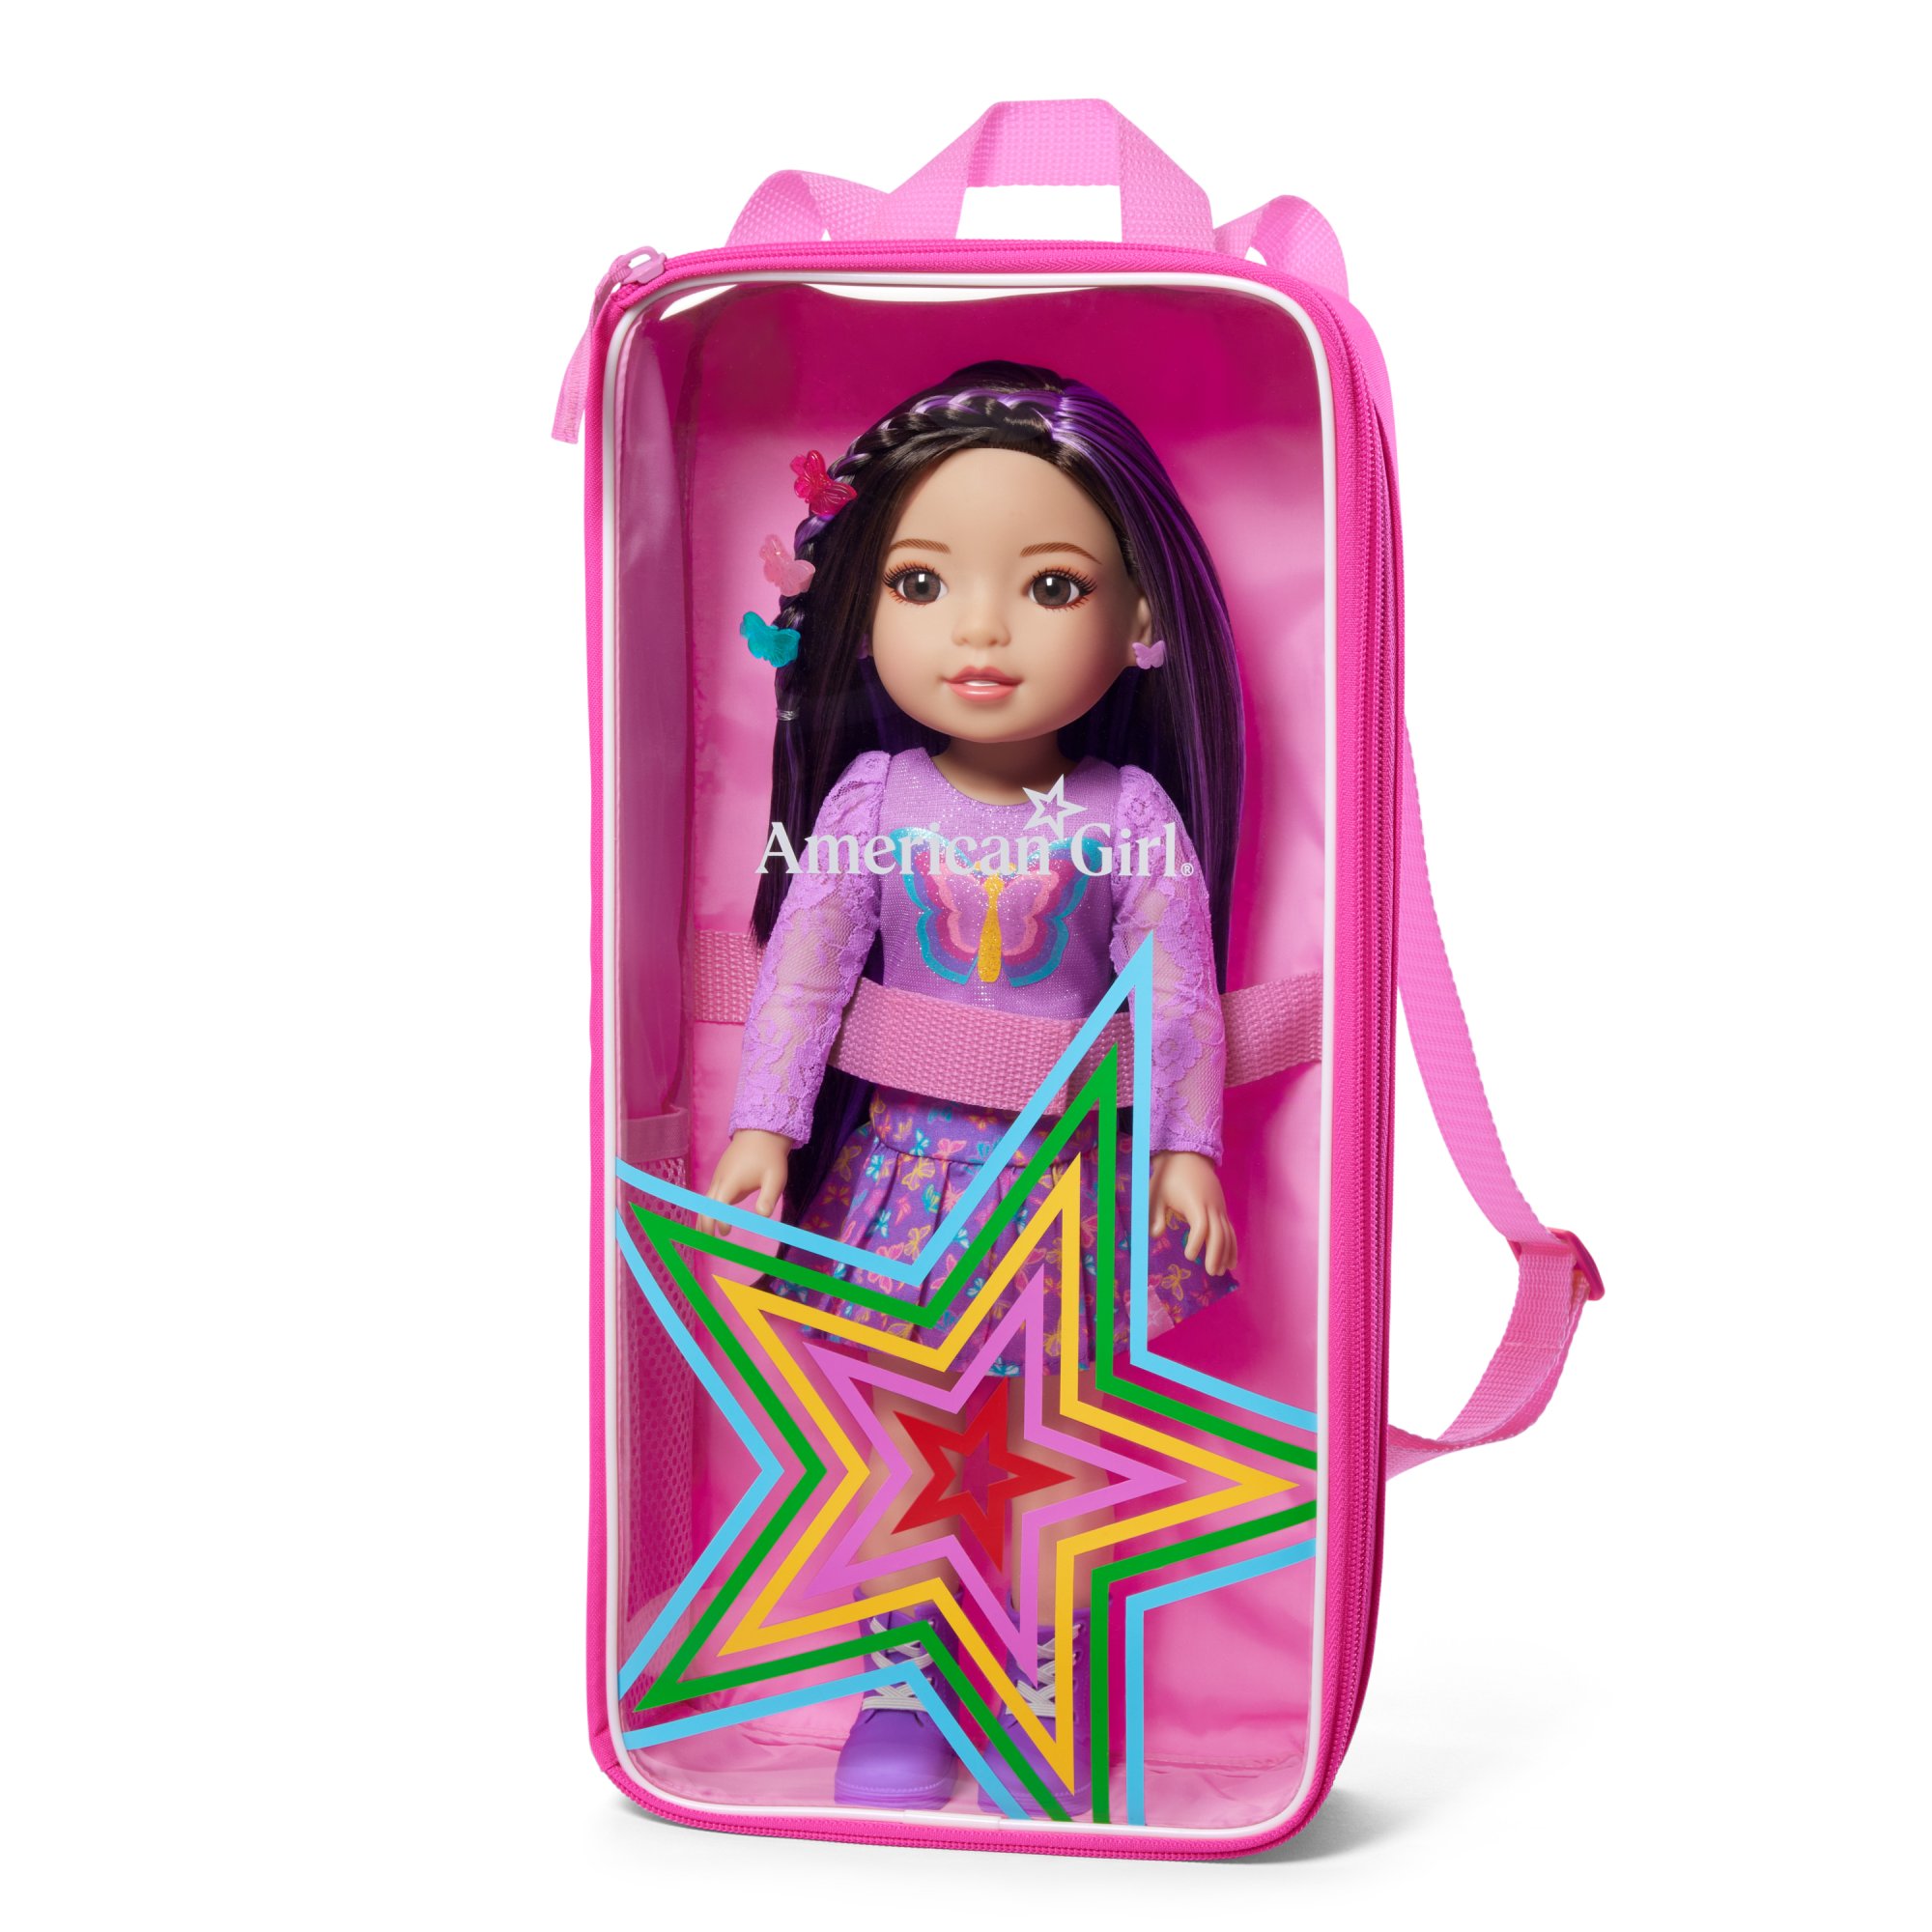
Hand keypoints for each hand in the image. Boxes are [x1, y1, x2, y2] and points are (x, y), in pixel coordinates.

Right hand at [698, 1129, 791, 1235]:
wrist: (761, 1133)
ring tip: (705, 1239)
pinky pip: (710, 1197)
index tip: (726, 1232)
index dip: (719, 1220)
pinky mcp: (721, 1177)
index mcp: (730, 1181)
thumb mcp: (775, 1177)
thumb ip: (769, 1197)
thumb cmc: (769, 1157)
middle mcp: (719, 1180)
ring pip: (705, 1202)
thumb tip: (763, 1216)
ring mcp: (718, 1178)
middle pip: (705, 1206)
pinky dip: (708, 1211)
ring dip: (703, 1219)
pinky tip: (711, 1222)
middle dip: (704, 1224)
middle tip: (708, 1244)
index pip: (718, 1205)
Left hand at [1148, 1151, 1237, 1276]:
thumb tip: (1154, 1235)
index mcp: (1195, 1203)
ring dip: (1226, 1252)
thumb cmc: (1168, 1177)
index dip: (1197, 1242)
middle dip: (1216, 1254)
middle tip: (1211, 1272)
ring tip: (1221, 1271)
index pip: (1201, 1226)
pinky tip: (1231, 1260)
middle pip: (1219, 1233)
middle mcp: (1212, 1206)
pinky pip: (1230, 1229)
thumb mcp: (1156, 1193)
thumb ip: (1154, 1214)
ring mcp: (1219, 1207)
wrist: (1188, 1157)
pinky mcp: (1221, 1209)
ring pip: (1228, 1233)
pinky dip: (1232, 1245)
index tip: (1188, 1256)